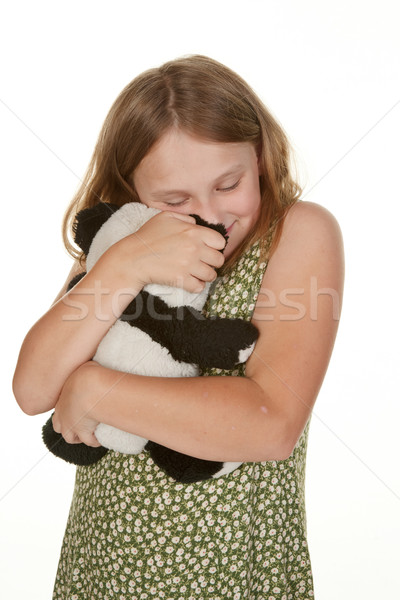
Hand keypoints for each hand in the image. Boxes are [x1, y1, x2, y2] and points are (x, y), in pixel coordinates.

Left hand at [52, 361, 102, 446]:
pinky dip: (94, 440)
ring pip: (69, 437)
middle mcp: (63, 413)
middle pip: (58, 426)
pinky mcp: (82, 432)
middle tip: (79, 424)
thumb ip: (86, 369)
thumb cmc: (89, 374)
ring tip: (90, 434)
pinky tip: (101, 438)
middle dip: (67, 426)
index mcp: (62, 397)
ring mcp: (71, 424)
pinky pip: (89, 441)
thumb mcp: (86, 366)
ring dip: (79, 437)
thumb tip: (94, 363)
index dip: (68, 409)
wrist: (91, 387)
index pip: (61, 407)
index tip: (79, 408)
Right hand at [108, 211, 225, 292]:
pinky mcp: (182, 279)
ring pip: (212, 275)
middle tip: (202, 262)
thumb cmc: (147, 236)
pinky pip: (200, 287)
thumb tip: (196, 223)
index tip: (207, 249)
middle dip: (212, 262)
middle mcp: (195, 248)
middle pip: (219, 260)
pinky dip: (196, 285)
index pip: (220, 242)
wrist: (132, 257)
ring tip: (196, 272)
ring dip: (205, 275)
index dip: (215, 246)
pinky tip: (189, 280)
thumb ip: (185, 218)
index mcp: (193, 232)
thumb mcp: (165, 217)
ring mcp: (189, 265)